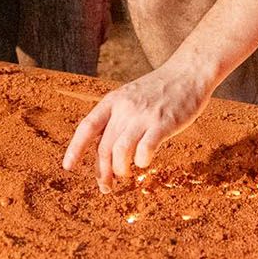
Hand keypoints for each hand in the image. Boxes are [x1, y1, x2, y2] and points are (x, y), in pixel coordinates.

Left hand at [63, 59, 219, 191]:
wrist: (188, 72)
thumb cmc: (160, 90)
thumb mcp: (131, 96)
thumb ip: (118, 118)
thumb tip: (105, 150)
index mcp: (114, 100)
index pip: (88, 126)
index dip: (75, 148)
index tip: (68, 166)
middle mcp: (125, 108)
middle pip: (104, 147)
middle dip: (102, 172)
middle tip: (106, 186)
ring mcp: (143, 116)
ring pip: (120, 151)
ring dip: (120, 169)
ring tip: (126, 174)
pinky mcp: (163, 123)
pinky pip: (145, 150)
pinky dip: (142, 161)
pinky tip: (145, 161)